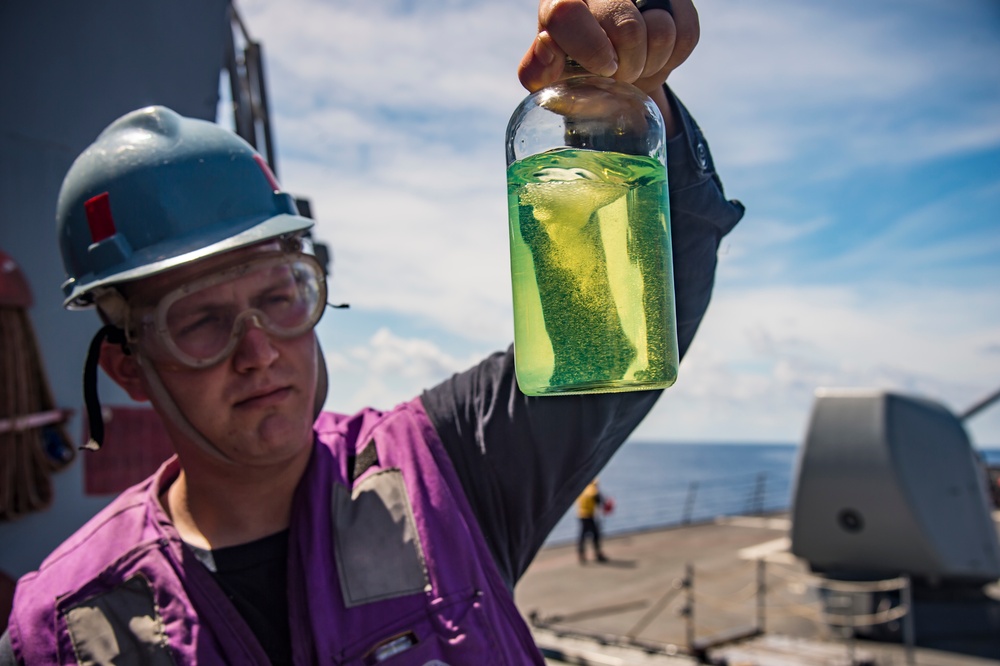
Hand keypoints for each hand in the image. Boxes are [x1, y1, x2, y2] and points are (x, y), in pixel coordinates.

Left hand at [518, 0, 699, 97]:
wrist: (615, 69)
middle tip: (619, 76)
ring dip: (651, 65)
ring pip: (661, 32)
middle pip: (627, 28)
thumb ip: (537, 70)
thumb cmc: (575, 71)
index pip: (568, 12)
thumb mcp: (550, 77)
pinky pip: (687, 35)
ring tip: (635, 67)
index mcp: (562, 2)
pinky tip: (655, 57)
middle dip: (628, 68)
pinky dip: (673, 59)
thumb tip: (547, 46)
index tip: (604, 69)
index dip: (590, 48)